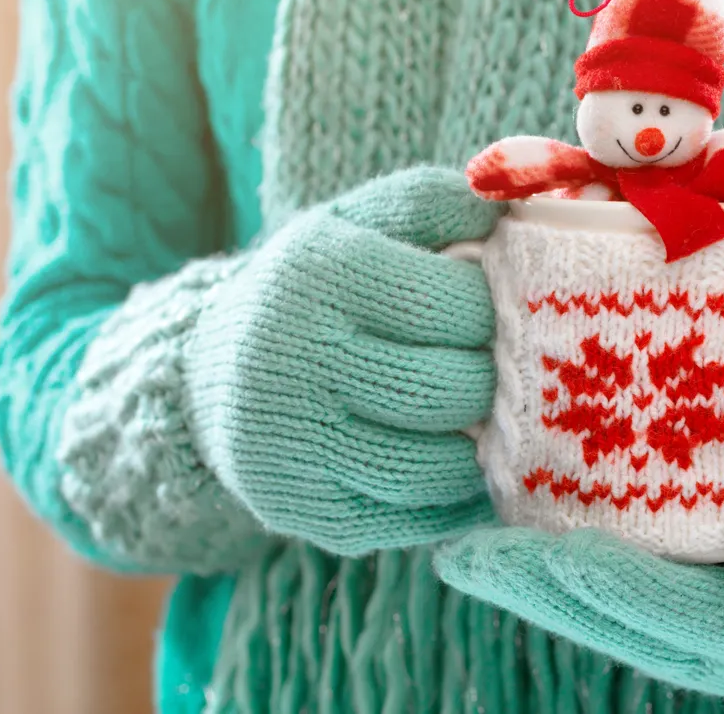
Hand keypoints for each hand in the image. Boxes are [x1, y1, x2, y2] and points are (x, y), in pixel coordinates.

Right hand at [184, 167, 502, 555]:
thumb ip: (434, 203)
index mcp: (318, 274)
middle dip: (498, 382)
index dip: (499, 313)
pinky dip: (462, 498)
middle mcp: (296, 362)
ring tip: (494, 419)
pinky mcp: (308, 513)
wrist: (213, 374)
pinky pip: (418, 521)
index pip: (453, 304)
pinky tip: (472, 468)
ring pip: (439, 466)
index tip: (504, 312)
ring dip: (487, 447)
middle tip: (510, 372)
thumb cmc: (315, 289)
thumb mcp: (357, 221)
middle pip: (451, 389)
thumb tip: (510, 207)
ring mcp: (297, 448)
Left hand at [432, 413, 723, 697]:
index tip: (553, 557)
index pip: (674, 623)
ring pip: (592, 597)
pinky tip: (503, 503)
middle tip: (465, 556)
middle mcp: (711, 639)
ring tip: (463, 537)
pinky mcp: (663, 570)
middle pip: (612, 618)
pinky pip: (599, 560)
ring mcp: (682, 609)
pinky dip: (549, 535)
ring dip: (527, 570)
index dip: (611, 592)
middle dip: (537, 589)